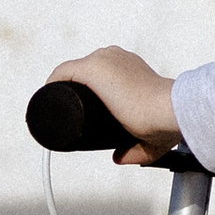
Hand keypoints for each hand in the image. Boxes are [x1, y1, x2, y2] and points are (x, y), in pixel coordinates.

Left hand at [49, 47, 179, 165]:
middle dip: (72, 95)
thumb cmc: (165, 122)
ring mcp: (102, 59)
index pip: (99, 76)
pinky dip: (51, 85)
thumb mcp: (151, 136)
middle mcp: (114, 56)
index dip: (87, 95)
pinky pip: (62, 73)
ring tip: (55, 115)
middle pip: (82, 75)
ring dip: (61, 91)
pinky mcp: (92, 67)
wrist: (168, 112)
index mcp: (128, 65)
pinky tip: (46, 99)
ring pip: (71, 73)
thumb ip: (137, 152)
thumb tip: (117, 157)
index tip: (83, 116)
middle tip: (68, 122)